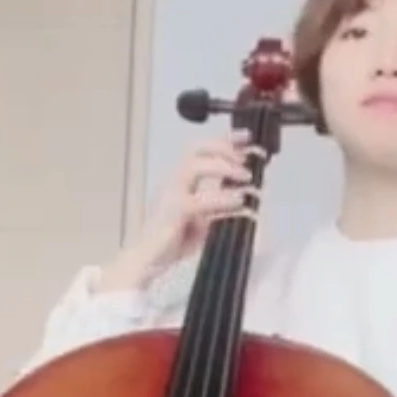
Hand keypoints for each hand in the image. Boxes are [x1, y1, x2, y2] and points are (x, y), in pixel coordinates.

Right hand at [103, 132, 258, 289]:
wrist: (149, 260)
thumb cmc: (174, 240)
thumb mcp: (205, 219)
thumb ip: (222, 206)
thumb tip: (248, 198)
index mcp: (181, 180)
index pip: (202, 150)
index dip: (225, 139)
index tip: (247, 136)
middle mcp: (174, 181)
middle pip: (196, 148)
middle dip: (224, 146)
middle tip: (247, 156)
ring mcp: (171, 194)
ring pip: (195, 166)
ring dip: (224, 167)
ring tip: (246, 176)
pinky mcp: (173, 211)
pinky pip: (200, 199)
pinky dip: (222, 198)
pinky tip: (238, 201)